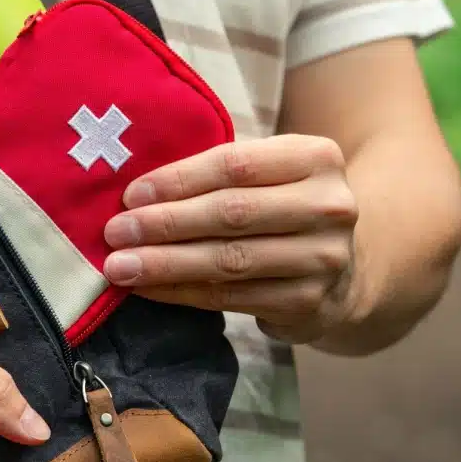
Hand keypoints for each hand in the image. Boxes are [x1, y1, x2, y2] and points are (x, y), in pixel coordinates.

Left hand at [101, 136, 359, 343]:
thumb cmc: (284, 208)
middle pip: (231, 213)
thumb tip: (137, 193)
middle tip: (115, 232)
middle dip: (165, 224)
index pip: (236, 165)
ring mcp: (322, 259)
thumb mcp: (271, 175)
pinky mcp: (307, 303)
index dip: (178, 180)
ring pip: (228, 260)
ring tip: (120, 266)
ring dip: (165, 264)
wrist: (345, 270)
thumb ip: (221, 174)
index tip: (131, 195)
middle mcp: (329, 207)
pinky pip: (228, 297)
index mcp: (317, 158)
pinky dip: (181, 292)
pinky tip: (147, 288)